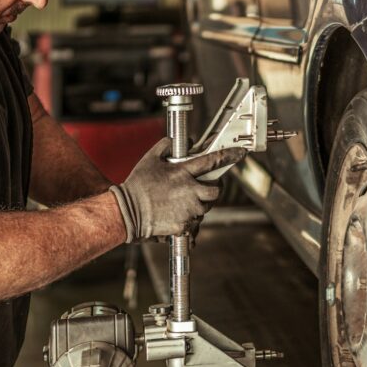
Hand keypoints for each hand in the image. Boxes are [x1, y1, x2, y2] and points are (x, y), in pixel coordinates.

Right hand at [109, 138, 245, 241]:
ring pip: (206, 208)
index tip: (240, 153)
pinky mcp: (184, 225)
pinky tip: (176, 214)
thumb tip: (181, 141)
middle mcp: (189, 190)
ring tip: (182, 203)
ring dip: (199, 205)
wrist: (127, 212)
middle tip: (201, 189)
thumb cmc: (137, 185)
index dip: (229, 156)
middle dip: (212, 189)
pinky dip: (189, 220)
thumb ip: (166, 146)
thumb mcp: (150, 159)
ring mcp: (188, 209)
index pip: (212, 161)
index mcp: (183, 172)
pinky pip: (195, 222)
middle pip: (215, 190)